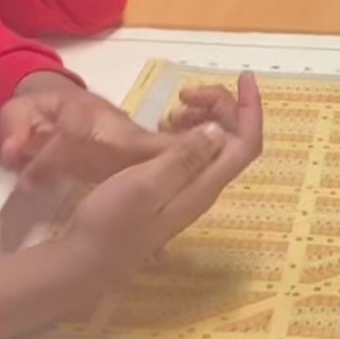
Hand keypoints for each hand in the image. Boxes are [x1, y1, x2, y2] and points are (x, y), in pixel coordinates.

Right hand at [0, 75, 263, 338]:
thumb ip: (184, 157)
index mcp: (204, 185)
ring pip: (212, 146)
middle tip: (184, 95)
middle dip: (220, 108)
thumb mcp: (145, 183)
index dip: (251, 108)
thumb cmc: (113, 221)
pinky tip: (161, 129)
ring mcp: (187, 191)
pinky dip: (184, 134)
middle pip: (232, 140)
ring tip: (172, 110)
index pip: (246, 143)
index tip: (244, 78)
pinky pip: (191, 154)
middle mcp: (204, 188)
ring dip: (202, 119)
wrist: (88, 260)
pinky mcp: (169, 191)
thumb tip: (219, 130)